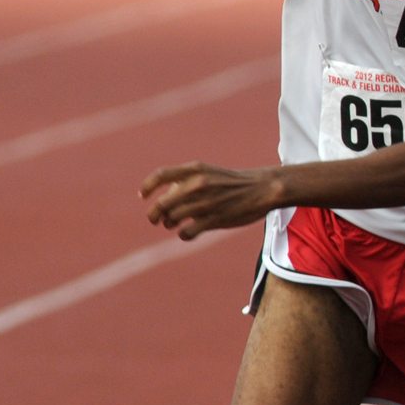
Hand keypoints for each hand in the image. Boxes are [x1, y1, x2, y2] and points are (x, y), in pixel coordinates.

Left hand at [141, 162, 284, 240]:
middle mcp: (198, 184)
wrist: (262, 189)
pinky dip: (183, 234)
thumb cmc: (231, 182)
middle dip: (153, 215)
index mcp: (195, 170)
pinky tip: (188, 232)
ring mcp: (206, 203)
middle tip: (155, 219)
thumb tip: (164, 197)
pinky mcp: (214, 220)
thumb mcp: (208, 172)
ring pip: (172, 219)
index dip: (147, 187)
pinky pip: (186, 232)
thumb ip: (186, 181)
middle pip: (161, 204)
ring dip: (169, 224)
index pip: (160, 175)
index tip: (143, 196)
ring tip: (175, 224)